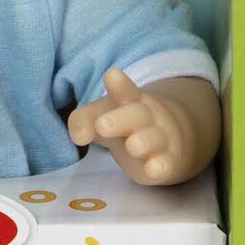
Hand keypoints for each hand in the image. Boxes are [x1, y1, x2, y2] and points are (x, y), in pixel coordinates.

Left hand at [68, 67, 216, 185]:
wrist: (165, 137)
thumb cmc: (122, 123)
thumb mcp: (99, 116)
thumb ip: (82, 121)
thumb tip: (78, 137)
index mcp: (129, 100)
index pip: (125, 90)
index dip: (119, 84)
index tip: (112, 75)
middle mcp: (146, 117)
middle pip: (136, 115)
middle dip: (121, 119)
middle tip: (102, 125)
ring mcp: (159, 138)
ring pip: (153, 139)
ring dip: (143, 142)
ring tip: (132, 145)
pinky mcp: (165, 161)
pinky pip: (165, 163)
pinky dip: (160, 166)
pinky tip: (154, 168)